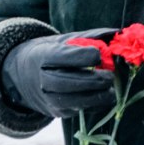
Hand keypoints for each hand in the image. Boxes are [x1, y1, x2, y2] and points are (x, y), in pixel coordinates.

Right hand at [1, 27, 118, 118]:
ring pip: (74, 101)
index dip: (83, 56)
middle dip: (93, 80)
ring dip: (97, 96)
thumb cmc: (53, 53)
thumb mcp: (65, 40)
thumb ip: (91, 36)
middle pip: (67, 82)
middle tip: (111, 76)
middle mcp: (43, 80)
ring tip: (110, 88)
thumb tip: (117, 32)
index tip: (99, 54)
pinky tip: (105, 95)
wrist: (25, 76)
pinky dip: (96, 104)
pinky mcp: (59, 112)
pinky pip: (80, 110)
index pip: (62, 57)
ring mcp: (50, 99)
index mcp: (44, 56)